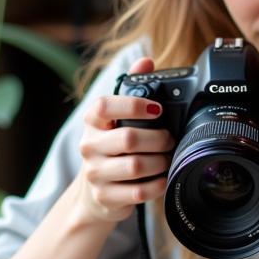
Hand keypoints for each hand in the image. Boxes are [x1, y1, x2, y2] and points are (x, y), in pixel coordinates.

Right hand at [74, 57, 175, 224]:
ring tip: (167, 158)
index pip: (104, 106)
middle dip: (158, 139)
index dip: (133, 105)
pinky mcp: (106, 197)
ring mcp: (96, 173)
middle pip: (128, 139)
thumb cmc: (111, 149)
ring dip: (160, 162)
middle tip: (170, 139)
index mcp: (92, 122)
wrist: (95, 193)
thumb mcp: (116, 119)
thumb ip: (131, 87)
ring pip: (136, 166)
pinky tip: (162, 178)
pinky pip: (138, 191)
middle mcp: (89, 146)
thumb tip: (146, 61)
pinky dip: (157, 184)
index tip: (157, 109)